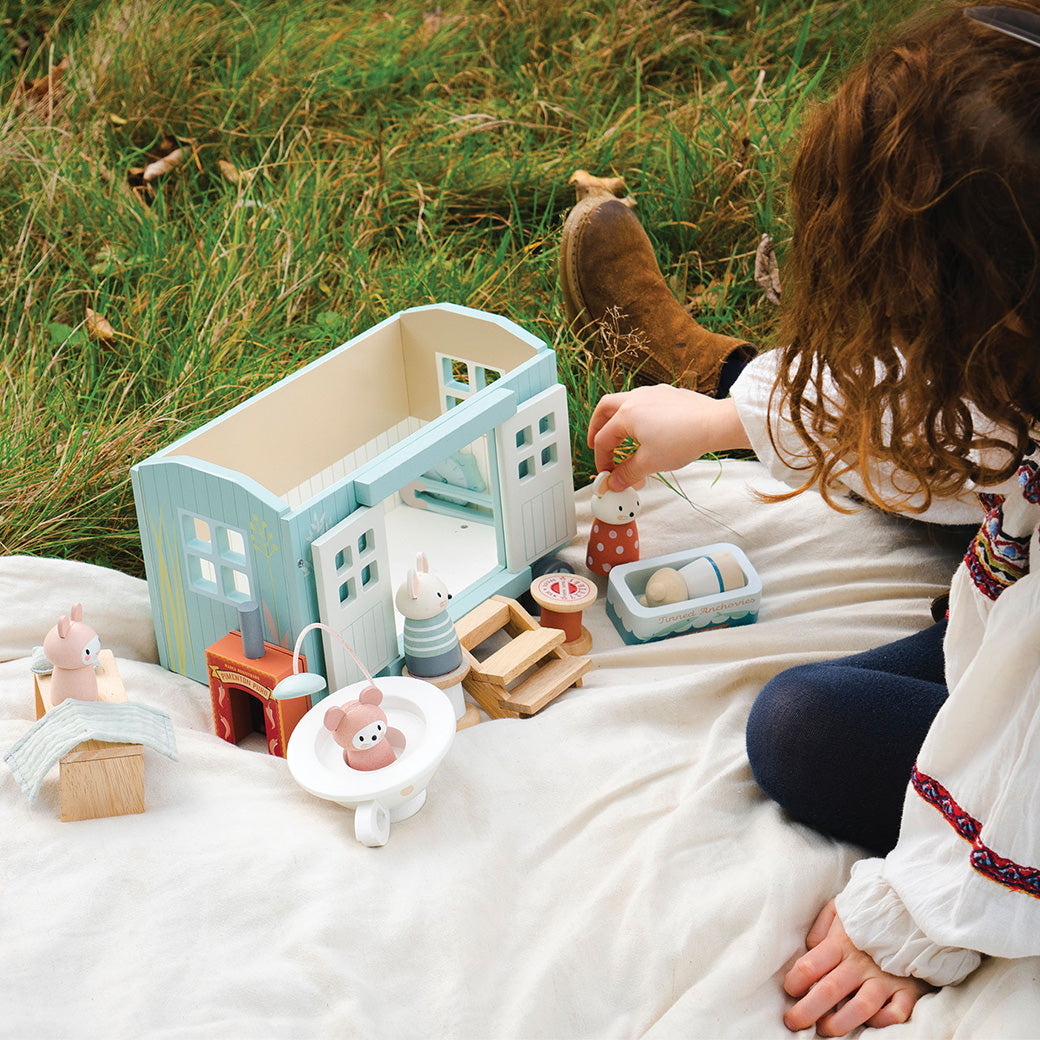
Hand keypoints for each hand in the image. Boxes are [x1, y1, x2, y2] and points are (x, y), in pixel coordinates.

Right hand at [586, 385, 750, 490]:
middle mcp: (635, 399)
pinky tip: (647, 429)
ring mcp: (653, 393)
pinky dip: (637, 415)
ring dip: (617, 419)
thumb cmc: (684, 439)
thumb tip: (614, 483)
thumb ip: (627, 473)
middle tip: (596, 443)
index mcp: (626, 415)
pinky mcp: (668, 394)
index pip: (604, 440)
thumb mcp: (650, 462)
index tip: (608, 475)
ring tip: (620, 436)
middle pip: (605, 409)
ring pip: (625, 401)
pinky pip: (645, 401)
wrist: (715, 424)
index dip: (601, 460)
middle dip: (597, 427)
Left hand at [783, 900, 933, 1035]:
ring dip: (839, 1023)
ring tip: (824, 1029)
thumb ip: (822, 926)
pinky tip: (866, 1023)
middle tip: (792, 1022)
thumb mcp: (841, 909)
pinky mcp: (908, 990)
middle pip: (829, 991)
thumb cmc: (870, 914)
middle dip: (806, 1011)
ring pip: (860, 1008)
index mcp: (841, 942)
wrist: (913, 913)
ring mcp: (886, 978)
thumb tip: (809, 947)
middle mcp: (861, 962)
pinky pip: (895, 1014)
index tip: (789, 990)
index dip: (795, 982)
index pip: (810, 965)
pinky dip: (880, 1022)